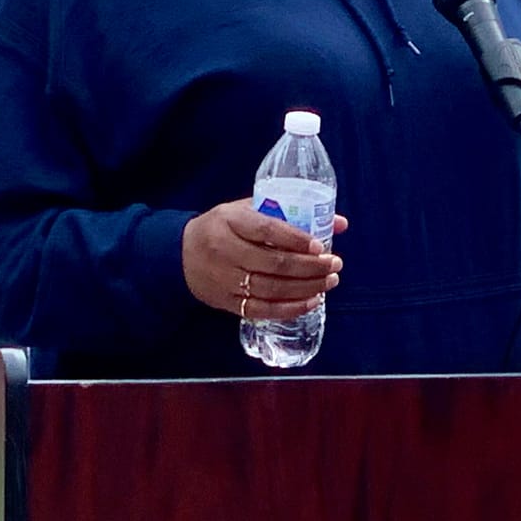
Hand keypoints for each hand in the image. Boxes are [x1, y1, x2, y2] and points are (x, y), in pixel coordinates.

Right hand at [181, 202, 346, 320]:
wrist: (180, 254)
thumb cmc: (222, 227)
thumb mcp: (247, 210)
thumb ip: (288, 213)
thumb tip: (339, 223)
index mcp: (229, 221)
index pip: (266, 230)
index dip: (296, 238)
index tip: (320, 245)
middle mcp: (225, 250)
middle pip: (274, 263)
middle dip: (310, 266)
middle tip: (334, 264)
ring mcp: (225, 279)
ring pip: (271, 288)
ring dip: (305, 287)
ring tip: (329, 281)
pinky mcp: (226, 302)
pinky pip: (261, 310)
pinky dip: (289, 308)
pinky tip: (311, 302)